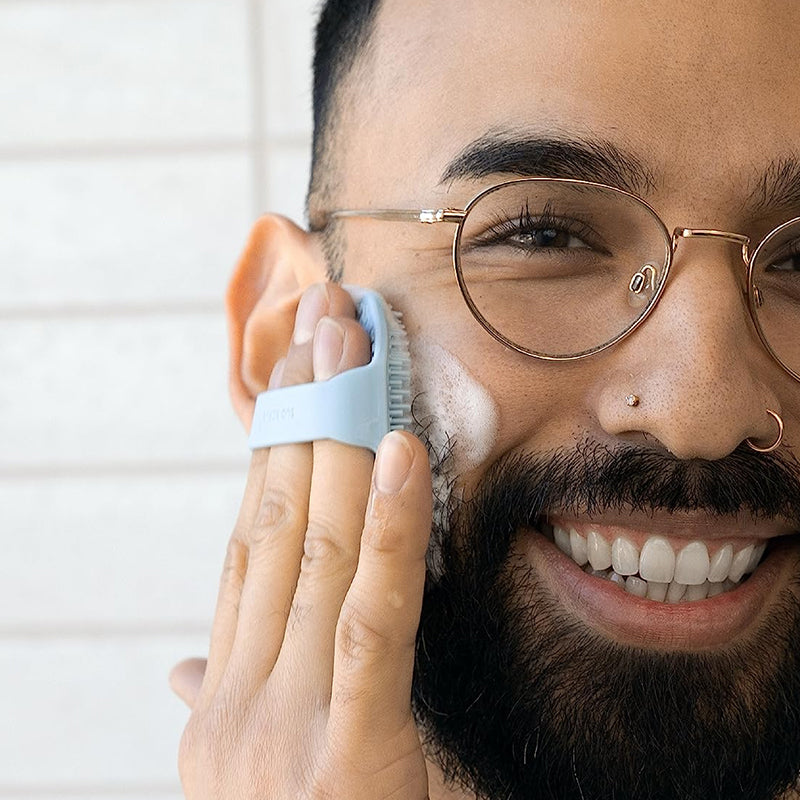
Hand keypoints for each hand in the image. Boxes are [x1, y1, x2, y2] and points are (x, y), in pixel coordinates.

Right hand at [170, 283, 432, 798]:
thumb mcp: (253, 775)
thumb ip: (221, 699)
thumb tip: (179, 657)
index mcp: (219, 697)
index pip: (247, 543)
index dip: (267, 450)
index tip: (288, 374)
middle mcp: (237, 694)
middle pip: (274, 519)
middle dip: (296, 411)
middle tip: (318, 317)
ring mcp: (283, 720)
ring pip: (314, 547)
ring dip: (333, 436)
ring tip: (349, 346)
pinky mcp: (350, 748)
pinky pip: (372, 614)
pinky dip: (386, 527)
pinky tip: (398, 449)